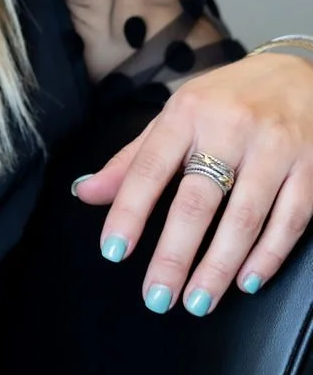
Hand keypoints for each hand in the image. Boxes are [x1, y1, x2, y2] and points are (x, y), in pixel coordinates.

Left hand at [71, 52, 312, 313]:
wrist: (299, 72)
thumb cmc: (228, 99)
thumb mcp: (177, 116)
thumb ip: (133, 159)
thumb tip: (84, 193)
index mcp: (187, 112)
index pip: (150, 167)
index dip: (130, 211)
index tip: (114, 250)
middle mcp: (230, 128)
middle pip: (197, 201)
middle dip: (174, 255)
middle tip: (157, 296)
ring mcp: (274, 148)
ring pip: (244, 219)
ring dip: (218, 267)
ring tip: (197, 301)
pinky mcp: (310, 167)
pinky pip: (289, 221)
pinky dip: (267, 257)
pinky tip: (247, 280)